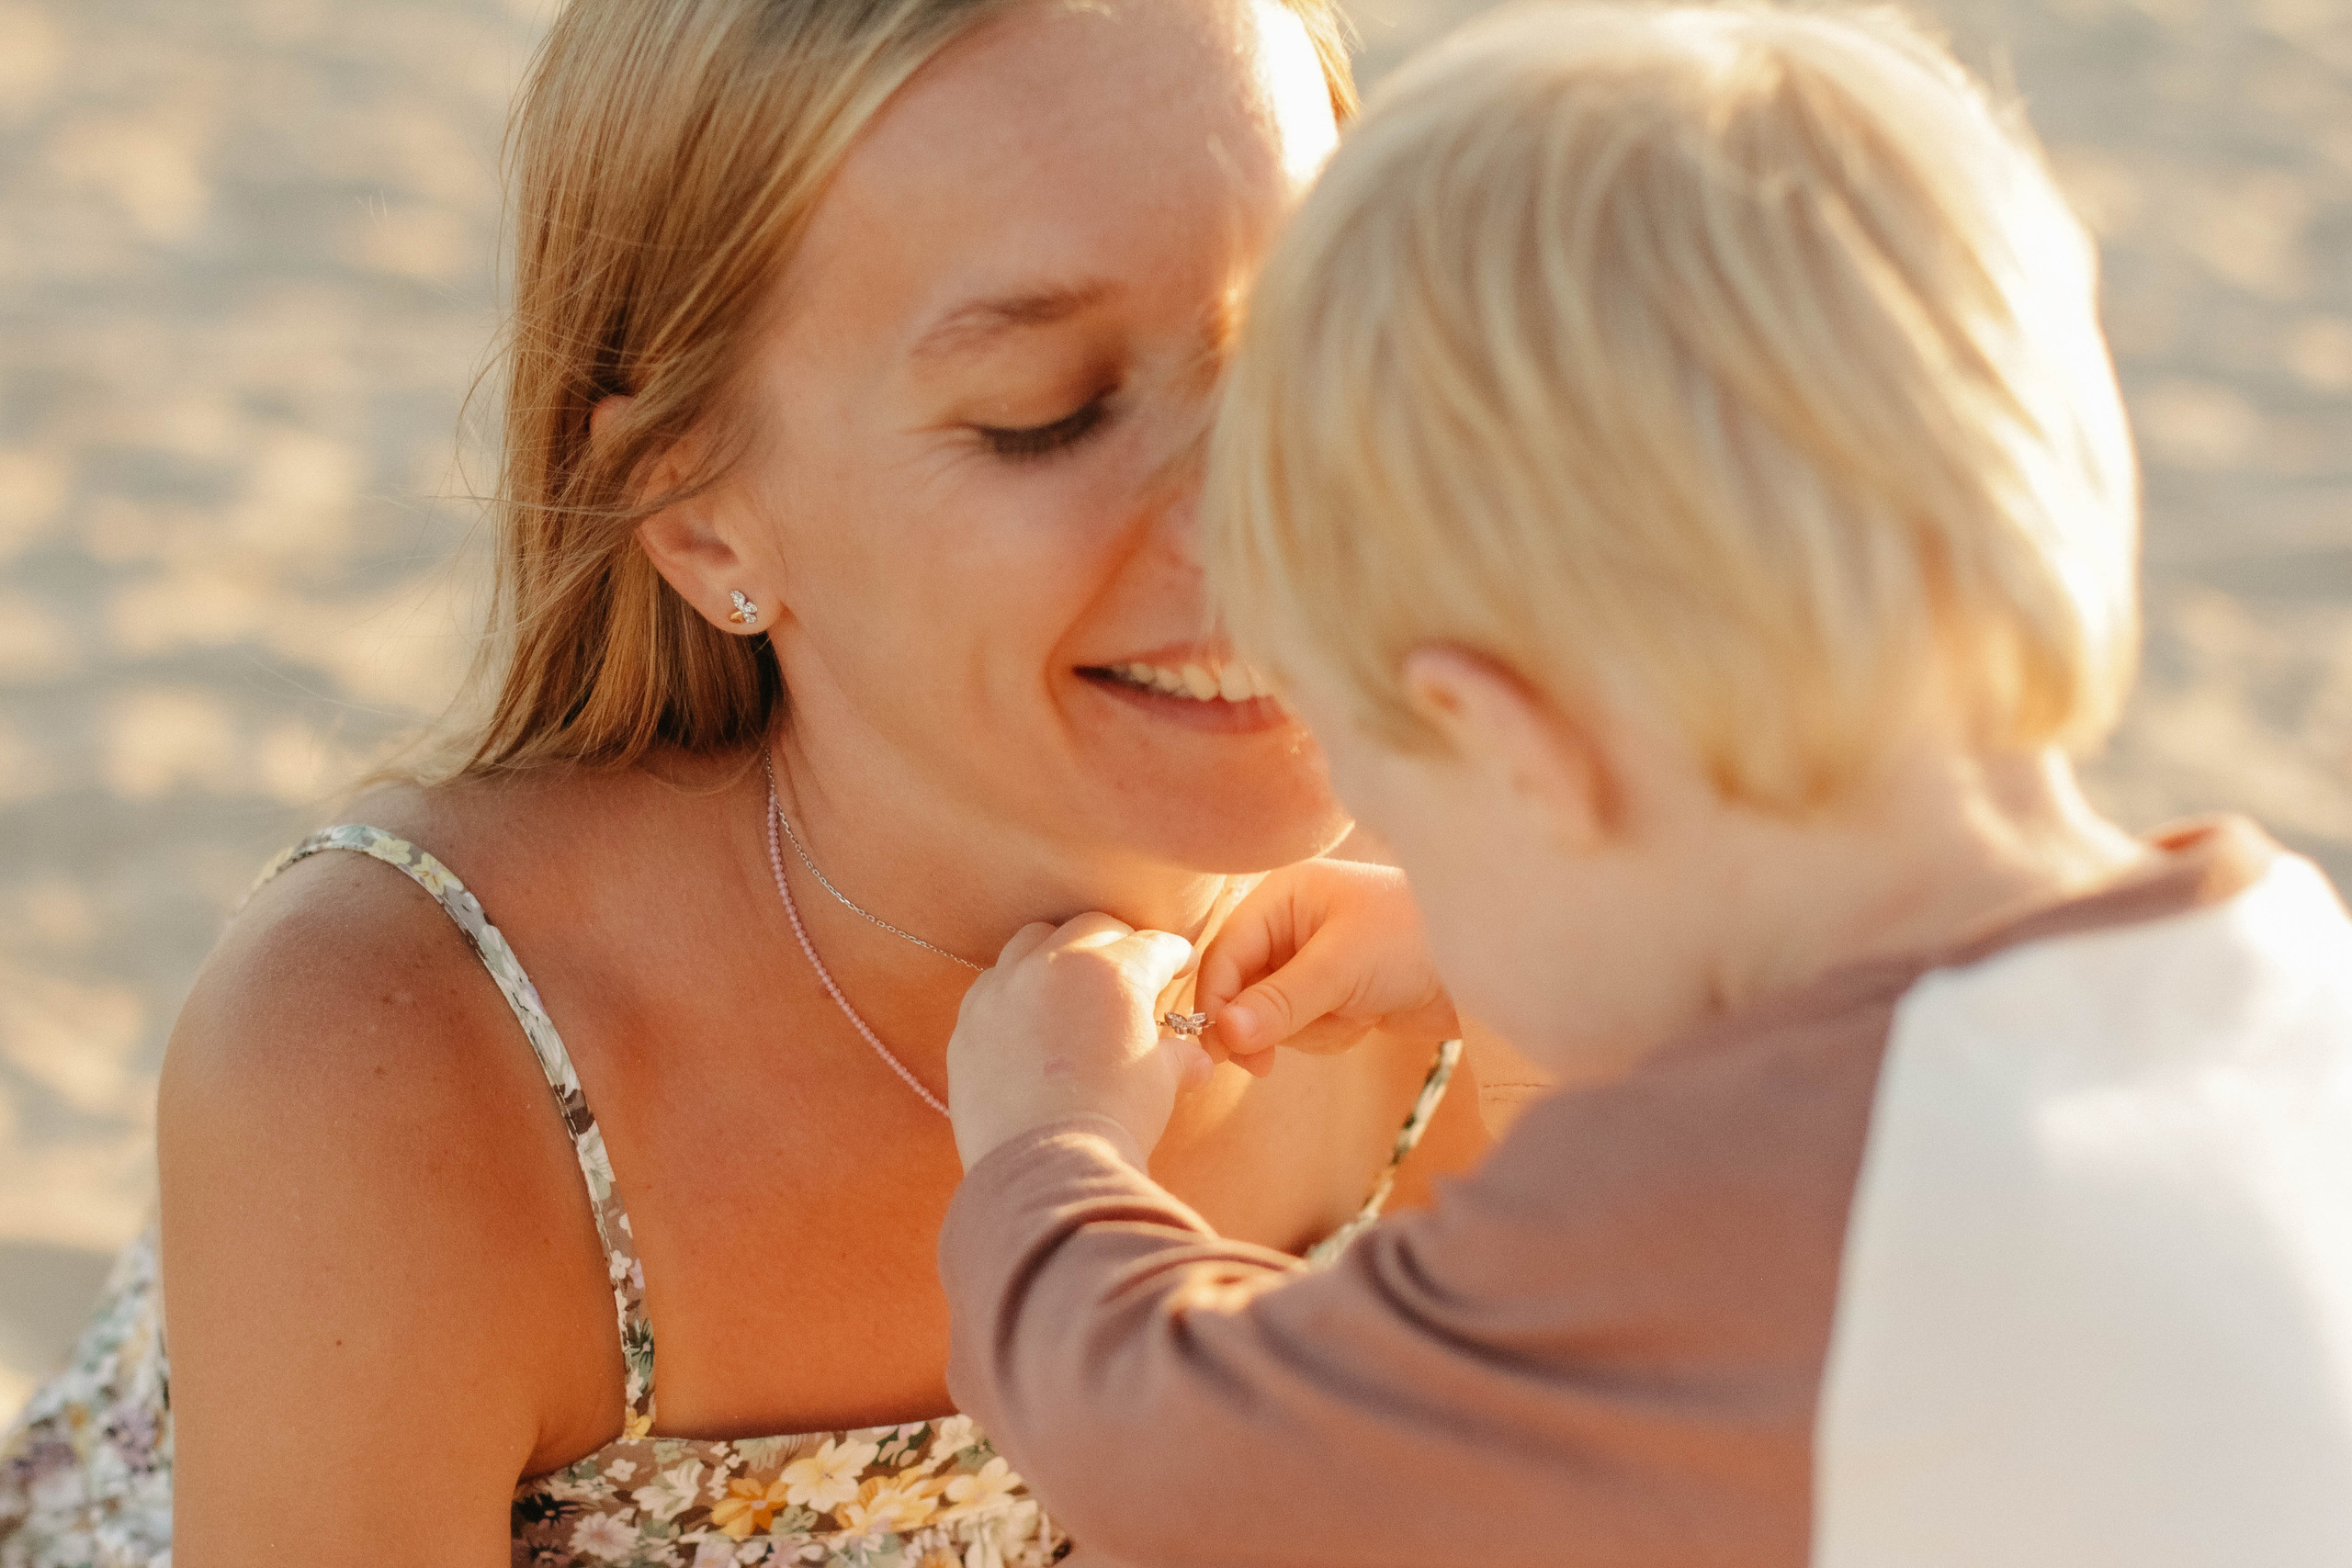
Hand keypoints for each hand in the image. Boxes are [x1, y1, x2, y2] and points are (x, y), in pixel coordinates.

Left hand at [947, 912, 1208, 1171]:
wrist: (1048, 1167)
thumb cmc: (1115, 1120)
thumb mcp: (1160, 1082)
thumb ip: (1177, 1058)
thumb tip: (1196, 1061)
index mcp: (1112, 972)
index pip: (1152, 946)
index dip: (1172, 955)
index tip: (1178, 965)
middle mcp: (1052, 965)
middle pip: (1091, 929)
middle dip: (1117, 943)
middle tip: (1130, 970)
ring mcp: (1002, 991)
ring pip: (1031, 942)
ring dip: (1058, 953)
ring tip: (1072, 981)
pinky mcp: (968, 1024)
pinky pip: (992, 986)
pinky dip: (1015, 990)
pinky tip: (1028, 1016)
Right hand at [1195, 860, 1457, 1076]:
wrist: (1488, 962)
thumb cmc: (1414, 940)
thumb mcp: (1341, 967)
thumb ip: (1280, 1000)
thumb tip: (1223, 1031)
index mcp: (1283, 896)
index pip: (1225, 954)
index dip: (1218, 1003)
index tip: (1226, 1051)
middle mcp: (1291, 924)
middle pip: (1243, 989)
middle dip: (1270, 1022)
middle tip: (1268, 1064)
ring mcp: (1314, 960)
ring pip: (1274, 1016)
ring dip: (1310, 1028)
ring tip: (1355, 1012)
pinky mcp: (1337, 991)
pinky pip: (1306, 1027)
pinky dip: (1333, 1033)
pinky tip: (1368, 1018)